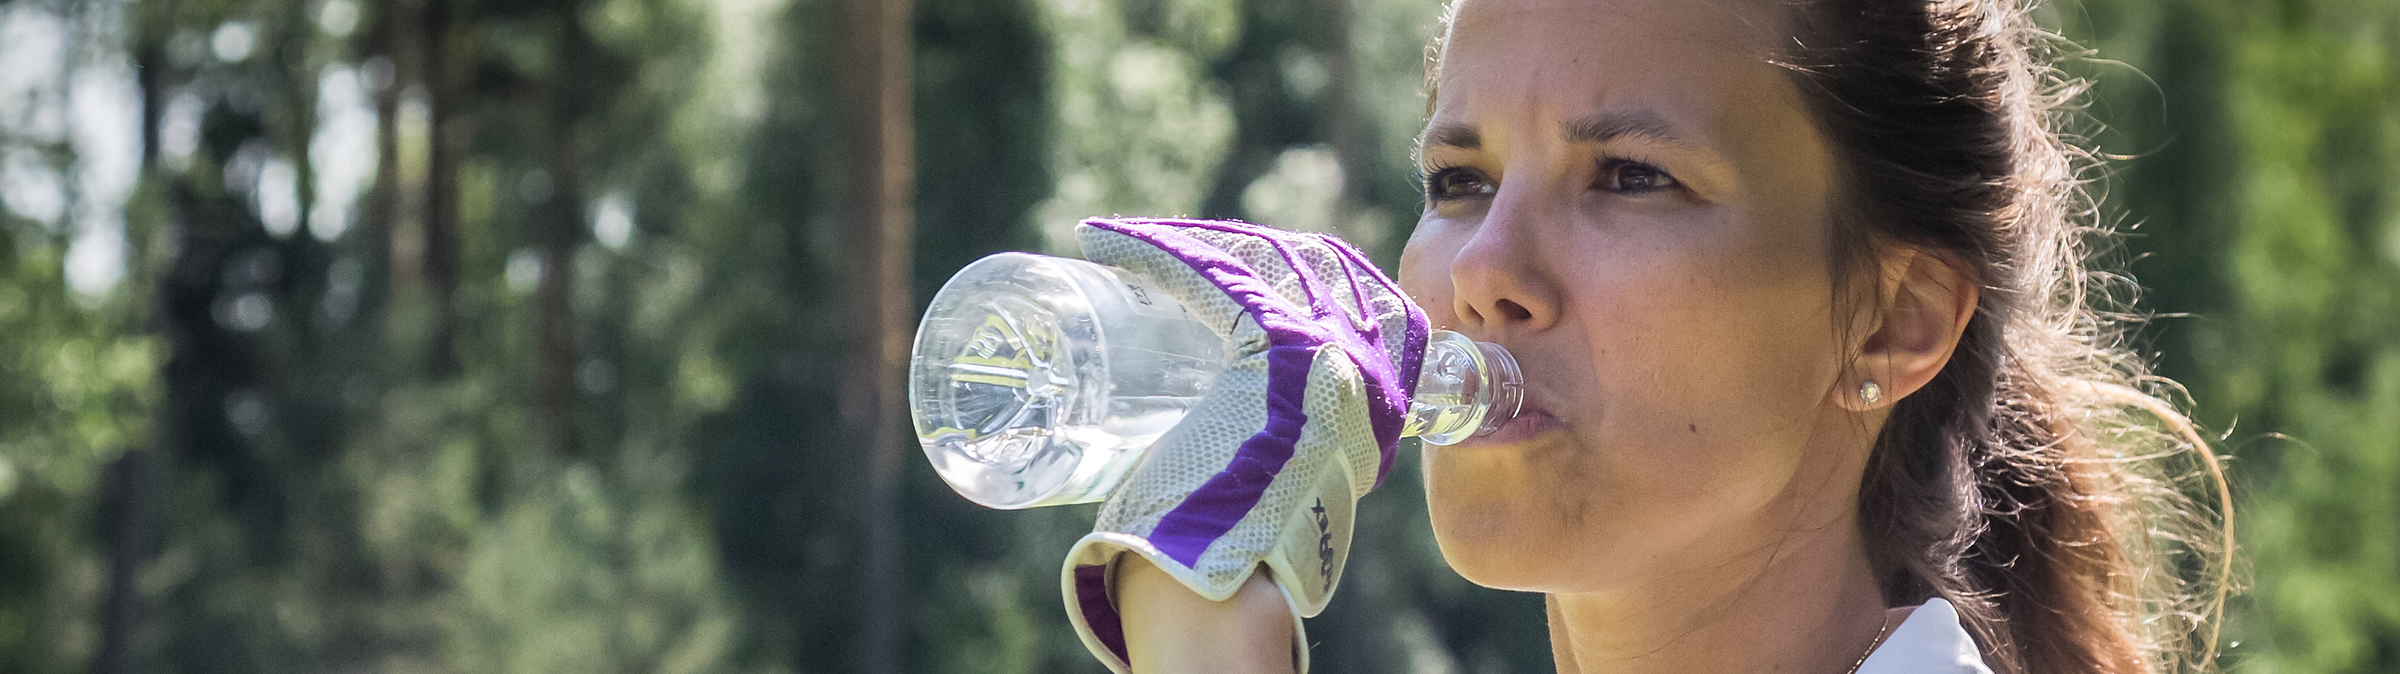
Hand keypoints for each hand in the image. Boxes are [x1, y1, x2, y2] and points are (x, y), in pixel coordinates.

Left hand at [1058, 218, 1425, 673]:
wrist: (1234, 579)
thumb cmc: (1241, 546)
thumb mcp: (1295, 485)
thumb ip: (1290, 452)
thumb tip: (1242, 444)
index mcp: (1386, 395)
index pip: (1354, 291)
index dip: (1295, 262)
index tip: (1235, 258)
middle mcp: (1370, 364)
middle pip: (1309, 261)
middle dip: (1240, 243)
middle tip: (1174, 248)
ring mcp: (1331, 350)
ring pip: (1259, 259)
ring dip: (1191, 239)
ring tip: (1130, 242)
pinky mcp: (1279, 346)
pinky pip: (1214, 275)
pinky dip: (1155, 251)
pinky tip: (1110, 239)